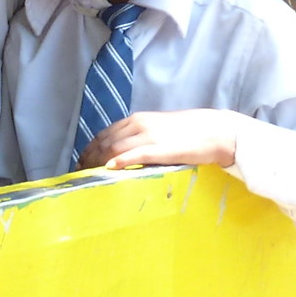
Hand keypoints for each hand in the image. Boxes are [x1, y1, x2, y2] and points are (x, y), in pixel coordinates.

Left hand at [77, 110, 244, 170]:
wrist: (215, 131)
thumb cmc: (188, 132)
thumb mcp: (159, 129)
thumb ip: (140, 137)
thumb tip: (122, 153)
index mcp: (137, 120)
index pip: (104, 134)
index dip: (89, 149)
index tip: (81, 163)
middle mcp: (139, 125)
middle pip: (104, 142)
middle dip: (88, 158)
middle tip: (80, 174)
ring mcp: (149, 136)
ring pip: (114, 148)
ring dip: (98, 163)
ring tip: (88, 176)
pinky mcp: (161, 148)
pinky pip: (135, 154)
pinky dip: (120, 160)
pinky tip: (110, 168)